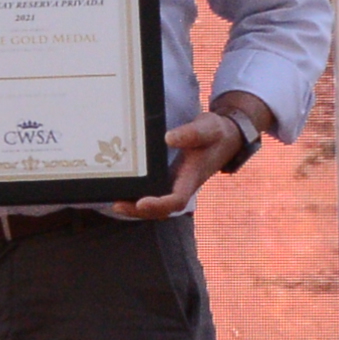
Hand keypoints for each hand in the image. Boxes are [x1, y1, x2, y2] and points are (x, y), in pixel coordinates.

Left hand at [108, 114, 248, 220]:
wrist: (224, 137)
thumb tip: (169, 138)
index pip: (177, 200)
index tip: (142, 202)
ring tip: (114, 202)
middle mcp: (183, 186)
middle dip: (140, 211)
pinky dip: (138, 196)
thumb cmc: (215, 133)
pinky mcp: (169, 179)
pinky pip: (154, 193)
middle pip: (162, 209)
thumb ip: (191, 133)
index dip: (159, 204)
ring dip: (136, 207)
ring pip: (156, 205)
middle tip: (117, 205)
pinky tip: (120, 190)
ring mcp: (176, 184)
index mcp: (192, 177)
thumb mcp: (207, 128)